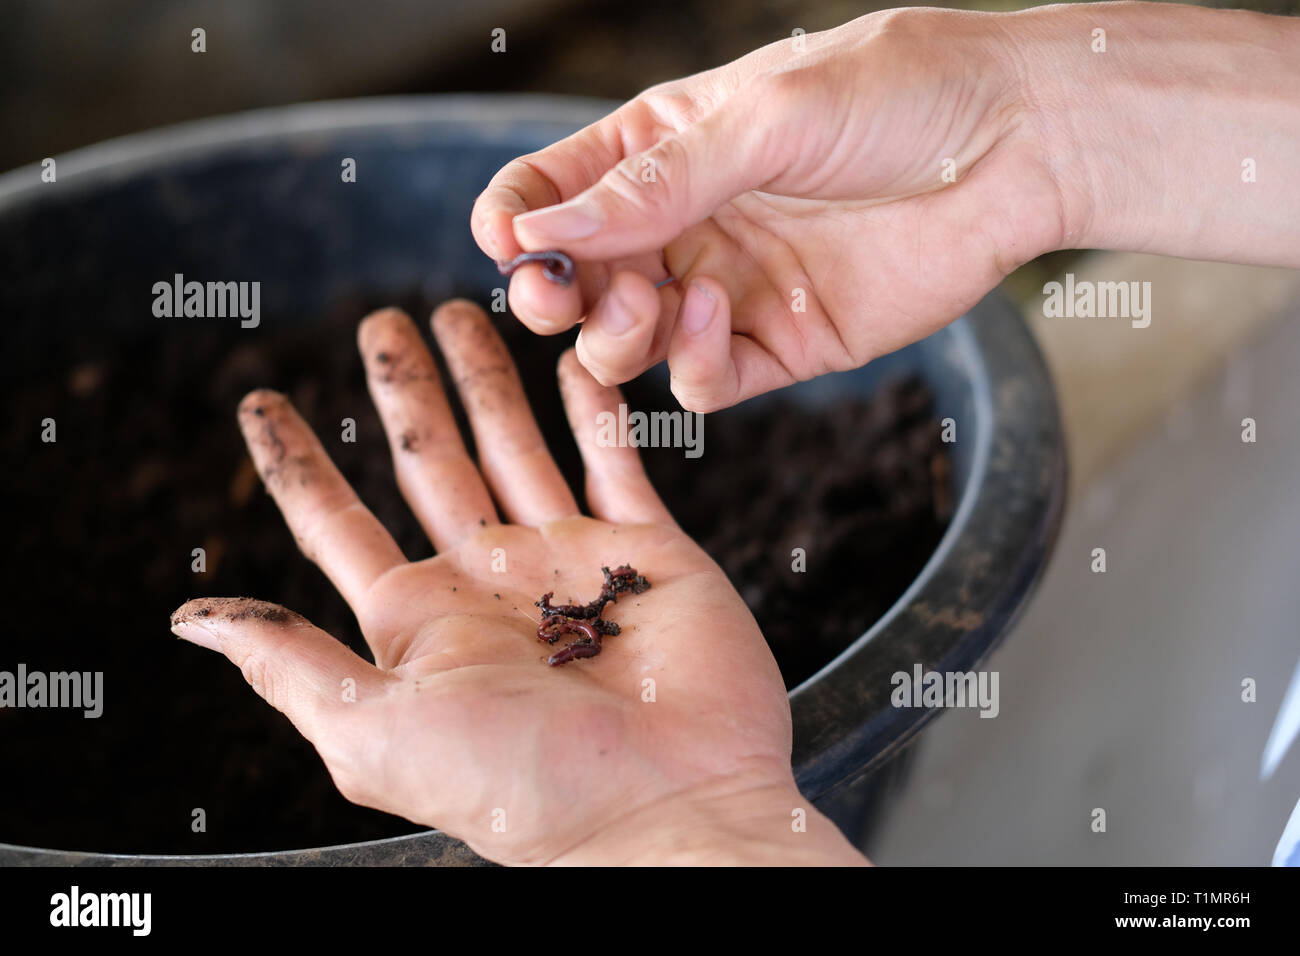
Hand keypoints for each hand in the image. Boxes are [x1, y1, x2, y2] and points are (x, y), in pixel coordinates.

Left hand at [170, 300, 865, 864]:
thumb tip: (189, 617)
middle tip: (378, 321)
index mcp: (420, 623)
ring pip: (517, 443)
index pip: (338, 525)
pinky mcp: (650, 549)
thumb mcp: (380, 730)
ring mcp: (571, 560)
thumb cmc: (525, 787)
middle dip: (403, 392)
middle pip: (431, 462)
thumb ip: (291, 664)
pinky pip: (615, 460)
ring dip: (488, 378)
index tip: (260, 399)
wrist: (674, 806)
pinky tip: (573, 361)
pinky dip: (595, 408)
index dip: (297, 463)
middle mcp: (490, 582)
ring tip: (462, 309)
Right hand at [473, 3, 1299, 412]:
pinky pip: (700, 382)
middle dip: (551, 293)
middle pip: (576, 279)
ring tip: (651, 300)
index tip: (506, 239)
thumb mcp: (766, 117)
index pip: (551, 188)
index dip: (514, 217)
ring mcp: (726, 289)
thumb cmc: (900, 96)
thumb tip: (541, 228)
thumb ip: (657, 183)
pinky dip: (688, 365)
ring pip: (625, 344)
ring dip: (615, 335)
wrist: (1022, 145)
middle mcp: (683, 222)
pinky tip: (713, 315)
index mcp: (663, 148)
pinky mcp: (777, 347)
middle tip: (558, 294)